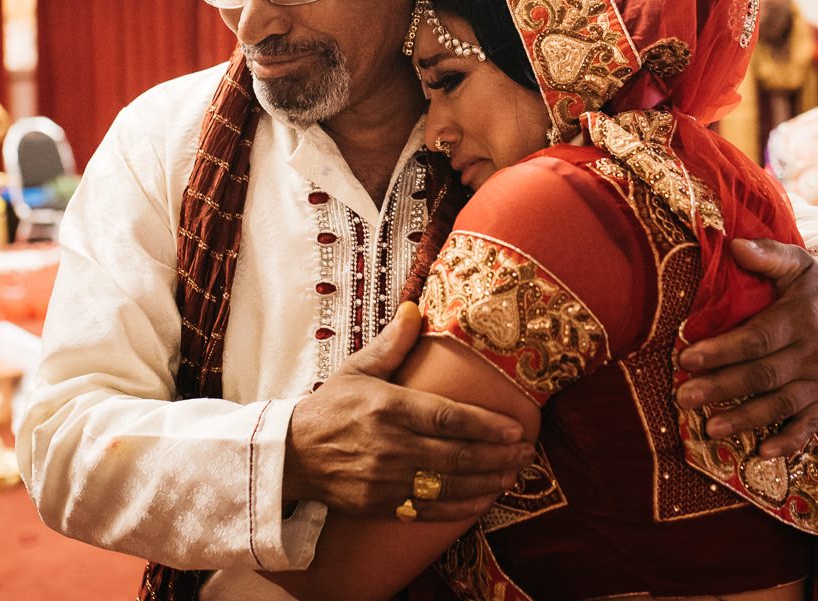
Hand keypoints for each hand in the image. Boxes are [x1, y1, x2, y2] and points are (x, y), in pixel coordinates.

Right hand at [283, 303, 532, 520]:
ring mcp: (386, 480)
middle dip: (498, 455)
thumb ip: (393, 343)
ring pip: (448, 485)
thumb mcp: (358, 369)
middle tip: (527, 452)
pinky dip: (461, 507)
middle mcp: (391, 446)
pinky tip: (484, 499)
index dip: (486, 425)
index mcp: (389, 408)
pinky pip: (429, 510)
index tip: (517, 429)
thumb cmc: (330, 407)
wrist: (290, 455)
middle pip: (456, 454)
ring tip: (514, 473)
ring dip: (487, 481)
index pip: (448, 417)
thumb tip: (416, 307)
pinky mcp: (381, 506)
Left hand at [675, 238, 817, 458]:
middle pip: (762, 374)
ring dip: (745, 418)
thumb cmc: (816, 288)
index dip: (722, 350)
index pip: (756, 338)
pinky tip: (762, 453)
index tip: (686, 358)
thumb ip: (768, 255)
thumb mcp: (797, 263)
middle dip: (721, 387)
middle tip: (684, 397)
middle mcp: (815, 352)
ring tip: (709, 428)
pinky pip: (811, 425)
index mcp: (802, 318)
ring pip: (781, 403)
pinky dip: (788, 441)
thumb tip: (733, 245)